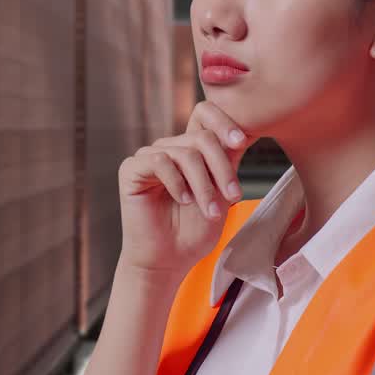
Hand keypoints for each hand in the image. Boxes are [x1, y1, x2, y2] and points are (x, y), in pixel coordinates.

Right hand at [116, 100, 259, 279]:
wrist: (168, 261)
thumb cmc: (195, 231)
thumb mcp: (221, 192)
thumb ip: (228, 162)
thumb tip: (243, 132)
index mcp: (191, 148)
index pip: (205, 113)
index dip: (224, 121)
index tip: (241, 142)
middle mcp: (170, 147)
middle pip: (202, 137)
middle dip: (222, 168)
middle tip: (233, 197)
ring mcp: (149, 156)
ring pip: (186, 153)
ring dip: (203, 185)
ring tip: (211, 211)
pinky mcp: (131, 169)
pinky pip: (159, 161)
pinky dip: (177, 182)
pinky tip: (183, 200)